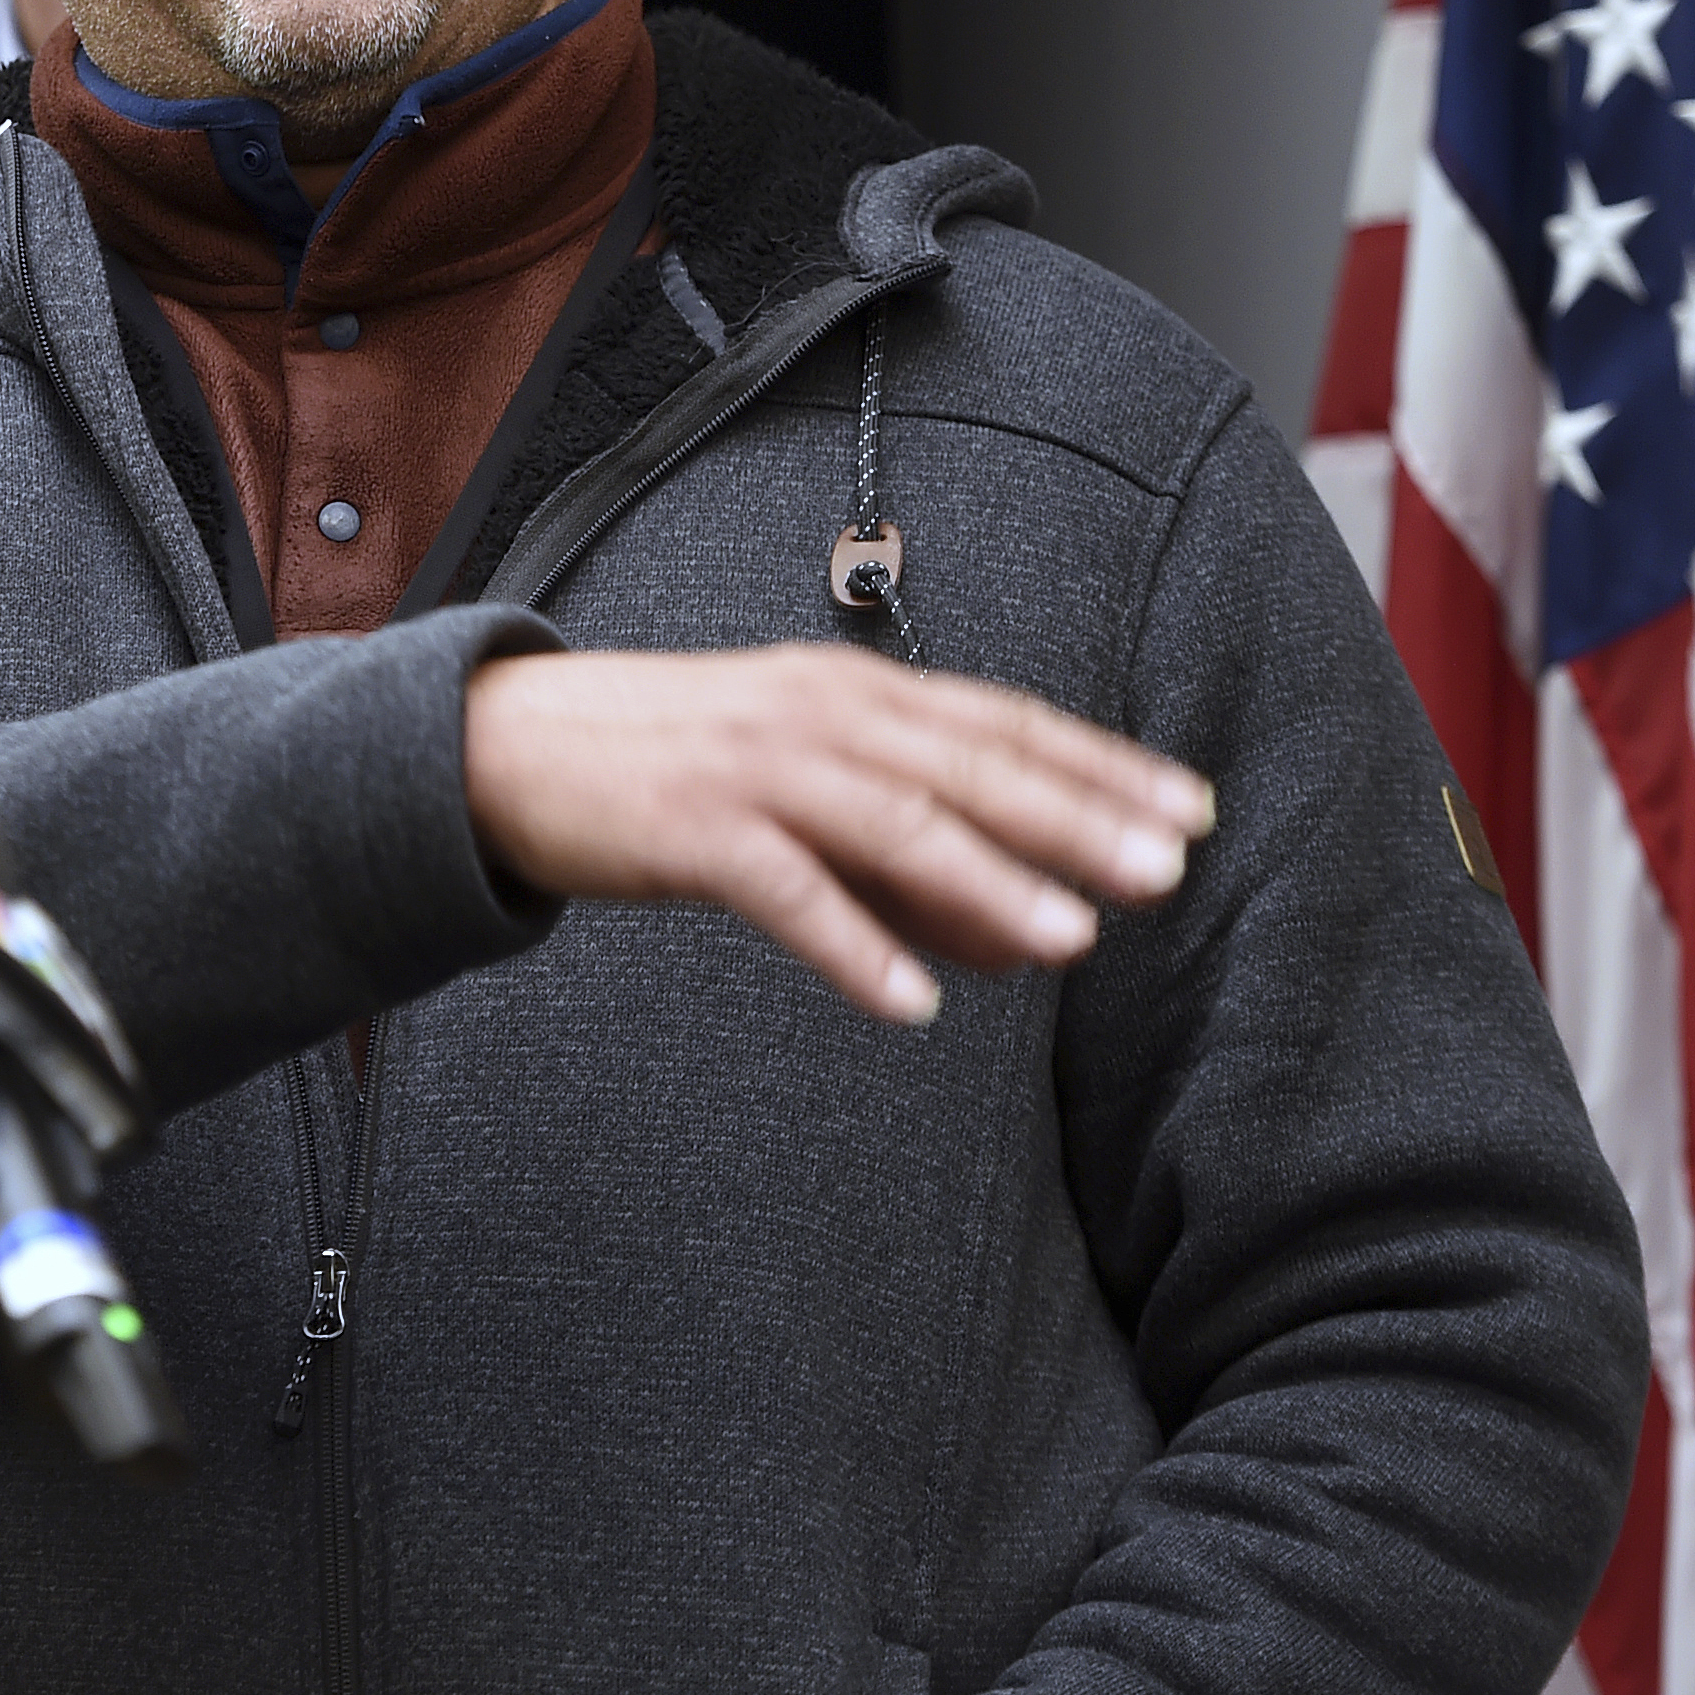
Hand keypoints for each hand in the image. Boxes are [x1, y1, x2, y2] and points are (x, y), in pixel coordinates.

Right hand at [462, 645, 1214, 1024]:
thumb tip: (1023, 934)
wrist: (503, 746)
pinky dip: (853, 946)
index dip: (1101, 766)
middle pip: (969, 767)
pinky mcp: (689, 827)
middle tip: (1167, 869)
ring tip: (1069, 938)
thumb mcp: (798, 792)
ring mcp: (753, 768)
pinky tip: (912, 1003)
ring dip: (988, 881)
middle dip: (1077, 819)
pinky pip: (787, 892)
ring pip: (894, 823)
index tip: (1191, 809)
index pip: (1003, 723)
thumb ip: (908, 858)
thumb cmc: (665, 768)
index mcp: (851, 691)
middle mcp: (815, 714)